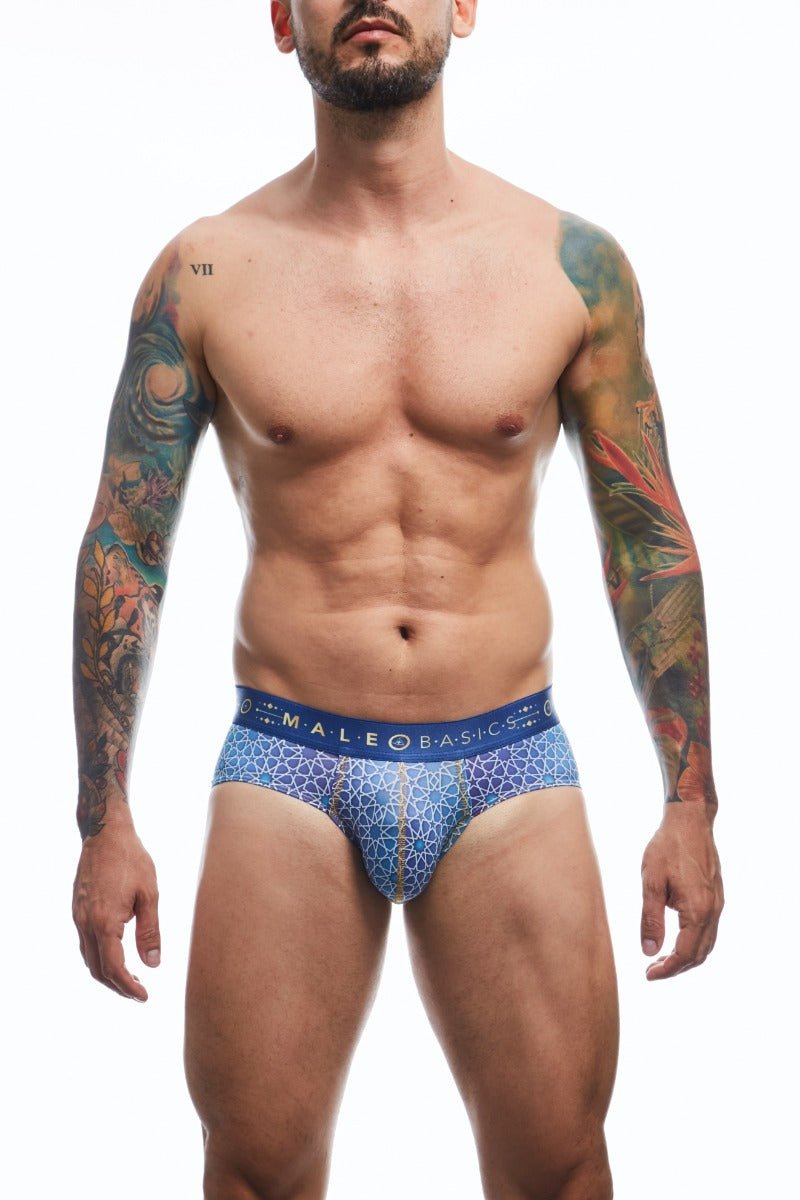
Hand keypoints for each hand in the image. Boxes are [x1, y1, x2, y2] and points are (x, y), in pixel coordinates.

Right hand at [73, 822, 160, 1000]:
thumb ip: (150, 931)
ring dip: (107, 973)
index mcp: (105, 921)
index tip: (144, 996)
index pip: (114, 967)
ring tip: (131, 977)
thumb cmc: (132, 859)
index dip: (128, 986)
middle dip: (117, 986)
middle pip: (97, 969)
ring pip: (88, 958)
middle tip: (139, 992)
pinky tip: (117, 954)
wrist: (105, 833)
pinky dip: (99, 957)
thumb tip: (153, 963)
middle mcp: (86, 923)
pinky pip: (85, 943)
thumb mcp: (150, 894)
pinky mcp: (77, 909)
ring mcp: (78, 916)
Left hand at [640, 802, 723, 980]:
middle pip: (700, 954)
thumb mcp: (651, 882)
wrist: (690, 820)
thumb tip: (648, 951)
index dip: (667, 969)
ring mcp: (718, 903)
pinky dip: (694, 942)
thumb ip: (650, 919)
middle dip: (677, 967)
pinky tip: (676, 938)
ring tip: (662, 959)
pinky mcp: (716, 896)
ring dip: (686, 956)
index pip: (685, 953)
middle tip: (652, 970)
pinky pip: (709, 929)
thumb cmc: (666, 847)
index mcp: (697, 910)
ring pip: (707, 943)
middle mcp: (713, 910)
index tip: (648, 975)